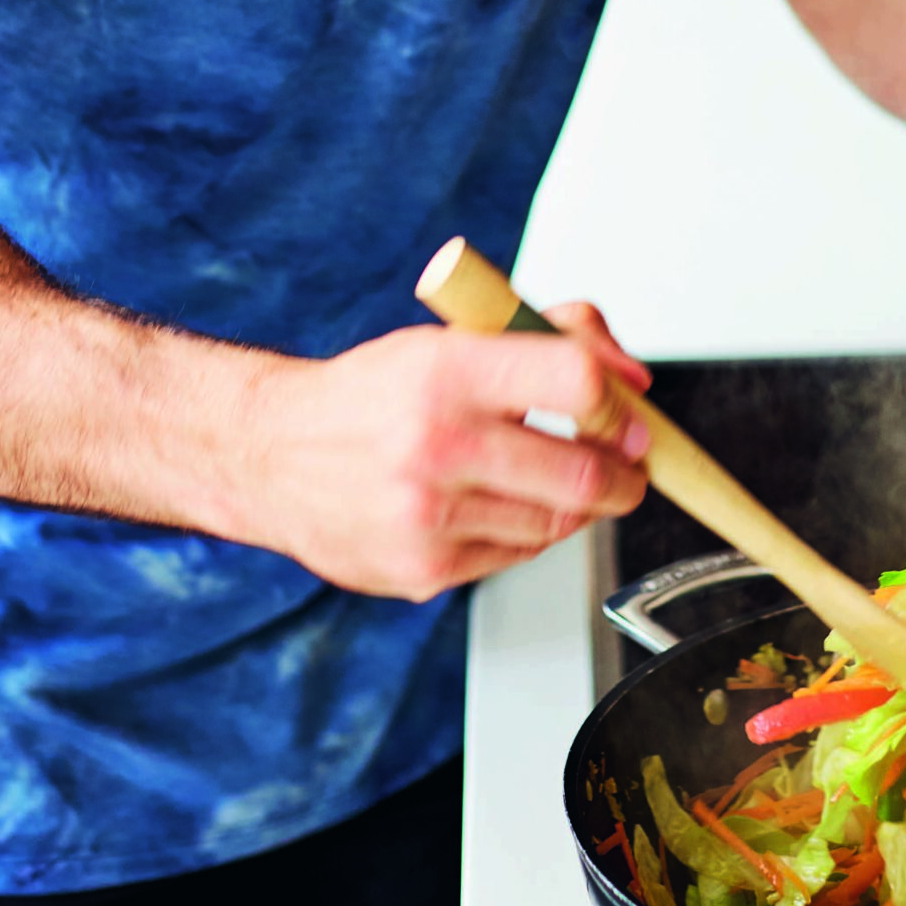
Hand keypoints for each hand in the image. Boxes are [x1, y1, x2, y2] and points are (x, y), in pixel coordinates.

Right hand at [248, 302, 650, 599]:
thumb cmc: (372, 393)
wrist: (272, 454)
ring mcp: (428, 516)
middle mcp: (436, 444)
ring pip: (557, 523)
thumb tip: (632, 378)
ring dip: (583, 505)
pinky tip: (511, 506)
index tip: (630, 413)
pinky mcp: (422, 571)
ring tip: (570, 479)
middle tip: (630, 464)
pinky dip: (532, 534)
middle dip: (626, 474)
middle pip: (582, 472)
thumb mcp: (456, 334)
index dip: (619, 402)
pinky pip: (516, 557)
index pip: (573, 380)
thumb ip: (555, 335)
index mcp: (447, 368)